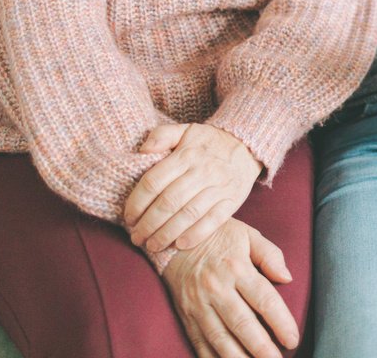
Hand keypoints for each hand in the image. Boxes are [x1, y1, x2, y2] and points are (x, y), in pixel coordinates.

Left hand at [125, 123, 261, 253]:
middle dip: (148, 224)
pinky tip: (180, 244)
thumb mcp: (186, 130)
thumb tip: (142, 150)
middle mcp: (202, 171)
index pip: (154, 182)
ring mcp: (218, 187)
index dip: (137, 203)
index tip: (128, 218)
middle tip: (136, 238)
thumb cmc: (210, 141)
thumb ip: (162, 135)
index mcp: (186, 155)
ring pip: (188, 214)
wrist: (248, 145)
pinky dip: (196, 235)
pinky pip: (213, 221)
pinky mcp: (232, 200)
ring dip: (167, 234)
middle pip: (168, 202)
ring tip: (152, 245)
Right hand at [162, 217, 298, 357]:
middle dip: (262, 348)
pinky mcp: (186, 316)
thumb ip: (270, 254)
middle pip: (242, 324)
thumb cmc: (217, 235)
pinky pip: (200, 343)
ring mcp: (199, 305)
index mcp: (236, 267)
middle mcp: (217, 288)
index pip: (264, 300)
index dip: (281, 322)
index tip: (293, 339)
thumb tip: (287, 277)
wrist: (172, 237)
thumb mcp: (247, 234)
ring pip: (220, 338)